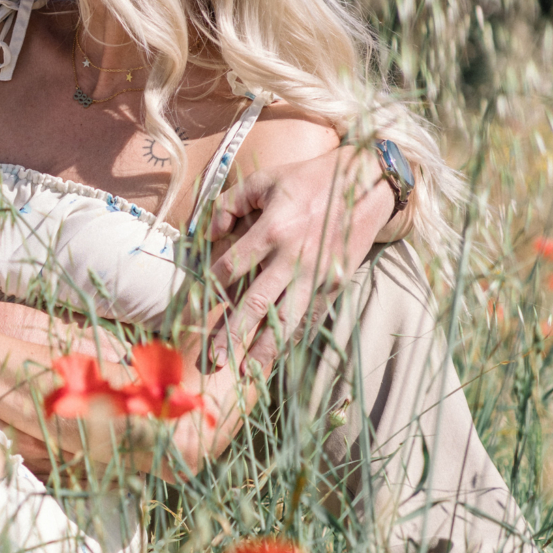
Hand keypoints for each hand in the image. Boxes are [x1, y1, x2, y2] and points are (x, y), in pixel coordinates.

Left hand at [206, 146, 394, 371]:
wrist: (366, 183)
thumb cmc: (309, 179)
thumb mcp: (265, 180)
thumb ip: (230, 202)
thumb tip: (209, 232)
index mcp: (272, 230)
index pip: (229, 268)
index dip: (205, 292)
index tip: (186, 314)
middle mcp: (294, 257)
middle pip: (256, 303)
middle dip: (232, 335)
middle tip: (211, 361)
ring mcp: (318, 275)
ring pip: (288, 320)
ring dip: (266, 349)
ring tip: (247, 373)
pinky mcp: (337, 284)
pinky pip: (312, 318)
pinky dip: (296, 340)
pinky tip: (280, 358)